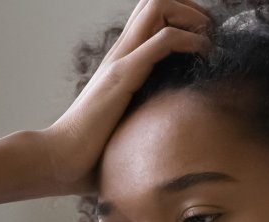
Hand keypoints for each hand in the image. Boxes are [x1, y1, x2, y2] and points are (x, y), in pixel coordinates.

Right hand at [37, 0, 211, 195]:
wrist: (60, 158)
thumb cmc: (91, 151)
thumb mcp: (126, 123)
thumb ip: (143, 116)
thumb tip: (165, 137)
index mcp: (120, 60)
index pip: (149, 15)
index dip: (179, 14)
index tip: (203, 37)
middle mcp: (119, 52)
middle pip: (153, 1)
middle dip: (189, 8)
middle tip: (208, 32)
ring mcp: (120, 60)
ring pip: (158, 6)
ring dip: (190, 16)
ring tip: (207, 39)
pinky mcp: (123, 76)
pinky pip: (164, 40)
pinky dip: (191, 40)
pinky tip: (204, 54)